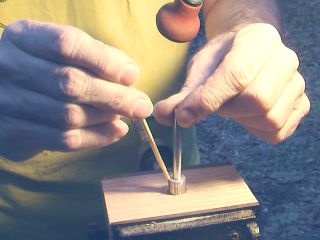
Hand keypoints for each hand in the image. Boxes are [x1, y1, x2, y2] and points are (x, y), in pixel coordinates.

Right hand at [0, 20, 152, 159]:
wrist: (0, 90)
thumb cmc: (41, 66)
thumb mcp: (57, 49)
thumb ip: (92, 55)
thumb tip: (129, 74)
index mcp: (24, 39)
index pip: (67, 44)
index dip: (105, 60)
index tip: (132, 74)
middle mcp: (11, 69)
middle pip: (71, 84)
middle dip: (115, 96)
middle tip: (142, 104)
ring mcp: (9, 104)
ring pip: (69, 115)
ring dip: (107, 117)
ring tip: (126, 114)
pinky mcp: (15, 134)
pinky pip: (64, 140)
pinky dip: (98, 137)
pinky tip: (117, 131)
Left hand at [154, 23, 309, 143]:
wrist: (249, 53)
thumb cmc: (224, 59)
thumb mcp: (200, 69)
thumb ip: (182, 94)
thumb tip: (162, 116)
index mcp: (258, 40)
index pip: (236, 75)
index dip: (207, 99)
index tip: (183, 116)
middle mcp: (285, 59)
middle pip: (256, 100)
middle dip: (228, 109)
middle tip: (219, 102)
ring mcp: (297, 83)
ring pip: (268, 118)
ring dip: (242, 119)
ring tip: (235, 104)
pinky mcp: (301, 104)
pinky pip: (277, 131)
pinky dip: (256, 130)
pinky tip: (248, 115)